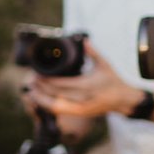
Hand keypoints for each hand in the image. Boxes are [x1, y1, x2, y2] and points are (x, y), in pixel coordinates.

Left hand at [21, 42, 138, 122]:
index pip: (61, 84)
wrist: (123, 99)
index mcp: (88, 85)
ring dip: (40, 98)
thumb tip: (83, 40)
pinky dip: (47, 106)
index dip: (46, 80)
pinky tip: (39, 101)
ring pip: (54, 105)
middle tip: (30, 79)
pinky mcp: (79, 113)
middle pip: (55, 94)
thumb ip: (93, 52)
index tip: (37, 73)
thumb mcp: (105, 64)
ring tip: (30, 90)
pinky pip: (60, 111)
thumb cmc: (113, 80)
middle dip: (40, 87)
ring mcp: (80, 108)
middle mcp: (83, 98)